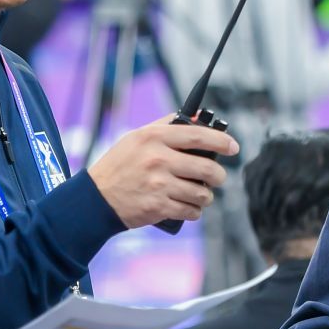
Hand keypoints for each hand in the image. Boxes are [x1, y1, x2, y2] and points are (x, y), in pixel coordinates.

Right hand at [85, 117, 238, 229]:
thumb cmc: (118, 166)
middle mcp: (158, 159)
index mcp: (154, 138)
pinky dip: (194, 211)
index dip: (221, 141)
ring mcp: (159, 184)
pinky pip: (191, 211)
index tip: (233, 146)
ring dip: (206, 196)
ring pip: (202, 193)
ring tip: (201, 194)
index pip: (198, 136)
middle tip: (218, 177)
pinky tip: (189, 206)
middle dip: (219, 176)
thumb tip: (195, 118)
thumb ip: (164, 126)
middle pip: (207, 168)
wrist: (95, 198)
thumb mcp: (136, 138)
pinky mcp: (159, 207)